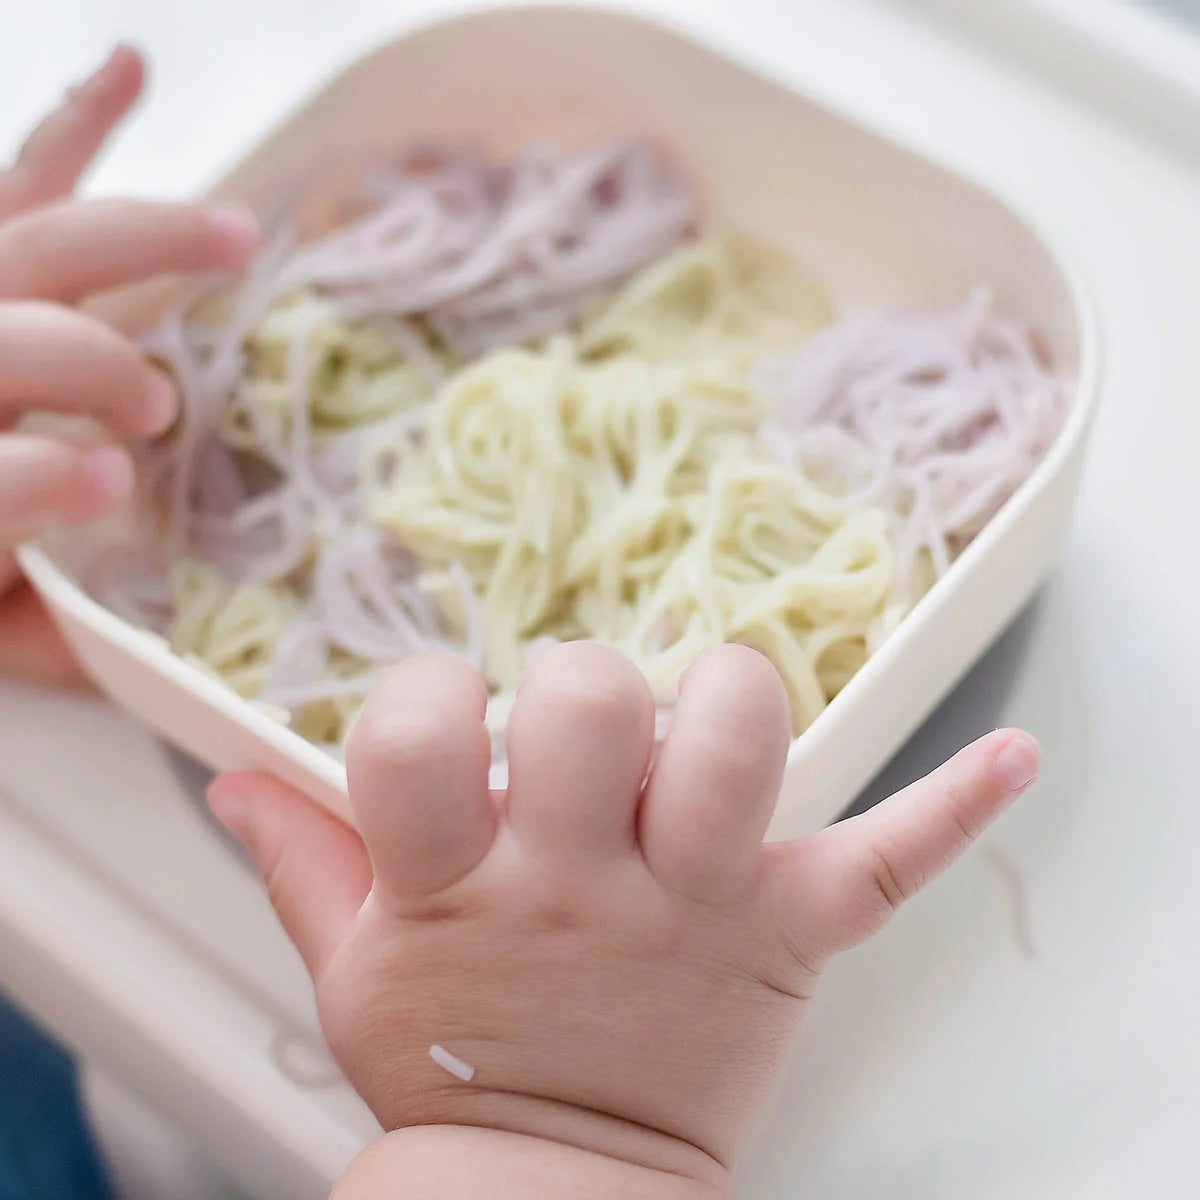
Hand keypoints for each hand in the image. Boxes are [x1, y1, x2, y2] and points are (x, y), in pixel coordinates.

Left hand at [0, 44, 257, 686]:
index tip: (108, 482)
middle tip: (151, 409)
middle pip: (26, 343)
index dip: (42, 479)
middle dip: (100, 369)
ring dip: (145, 239)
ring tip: (232, 236)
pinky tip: (130, 69)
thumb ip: (52, 636)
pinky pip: (27, 180)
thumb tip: (156, 623)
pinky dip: (80, 126)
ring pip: (47, 239)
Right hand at [208, 642, 1039, 1190]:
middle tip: (578, 729)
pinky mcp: (790, 932)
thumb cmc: (450, 1072)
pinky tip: (1013, 756)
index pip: (418, 735)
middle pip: (594, 705)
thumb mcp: (347, 968)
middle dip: (580, 687)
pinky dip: (955, 804)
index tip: (444, 723)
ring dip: (727, 705)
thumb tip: (229, 778)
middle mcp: (584, 885)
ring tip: (699, 735)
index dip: (423, 701)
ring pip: (740, 746)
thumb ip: (297, 859)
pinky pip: (891, 859)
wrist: (550, 1190)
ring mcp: (699, 907)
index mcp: (462, 889)